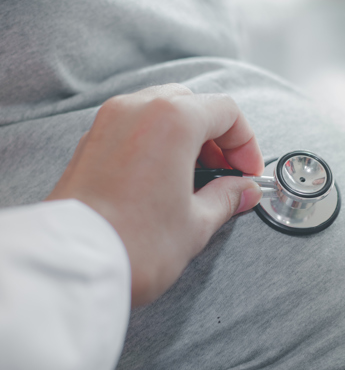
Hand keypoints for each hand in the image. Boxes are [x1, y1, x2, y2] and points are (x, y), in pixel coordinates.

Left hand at [45, 84, 263, 305]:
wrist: (72, 265)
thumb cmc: (133, 244)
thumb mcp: (195, 223)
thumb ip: (227, 198)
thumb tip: (244, 190)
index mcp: (171, 120)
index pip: (226, 112)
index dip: (246, 142)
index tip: (247, 171)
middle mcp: (137, 109)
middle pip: (193, 105)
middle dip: (216, 137)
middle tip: (224, 173)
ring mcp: (109, 122)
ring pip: (162, 111)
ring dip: (187, 137)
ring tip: (194, 177)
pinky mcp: (91, 140)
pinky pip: (135, 126)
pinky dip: (157, 141)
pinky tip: (163, 177)